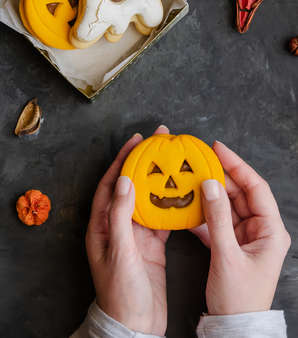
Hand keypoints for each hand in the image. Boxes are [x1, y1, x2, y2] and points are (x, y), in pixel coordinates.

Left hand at [86, 126, 169, 335]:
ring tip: (172, 163)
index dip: (122, 160)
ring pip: (148, 200)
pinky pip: (162, 219)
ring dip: (158, 182)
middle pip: (131, 187)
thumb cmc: (120, 292)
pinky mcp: (151, 245)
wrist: (136, 324)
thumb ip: (120, 215)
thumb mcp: (119, 251)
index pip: (111, 184)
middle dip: (143, 164)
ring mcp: (136, 235)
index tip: (137, 141)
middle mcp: (117, 226)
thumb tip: (124, 181)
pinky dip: (171, 206)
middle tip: (159, 144)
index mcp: (102, 226)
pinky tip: (182, 194)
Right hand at [192, 141, 290, 315]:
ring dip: (211, 194)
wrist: (233, 327)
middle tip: (200, 161)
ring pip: (228, 206)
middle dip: (221, 177)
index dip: (238, 165)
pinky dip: (205, 213)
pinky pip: (219, 220)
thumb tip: (209, 185)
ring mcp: (246, 236)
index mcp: (271, 230)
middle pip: (241, 193)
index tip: (218, 149)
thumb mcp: (226, 255)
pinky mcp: (232, 244)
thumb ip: (217, 218)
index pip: (256, 188)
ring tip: (192, 179)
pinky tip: (190, 206)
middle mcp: (261, 230)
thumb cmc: (238, 297)